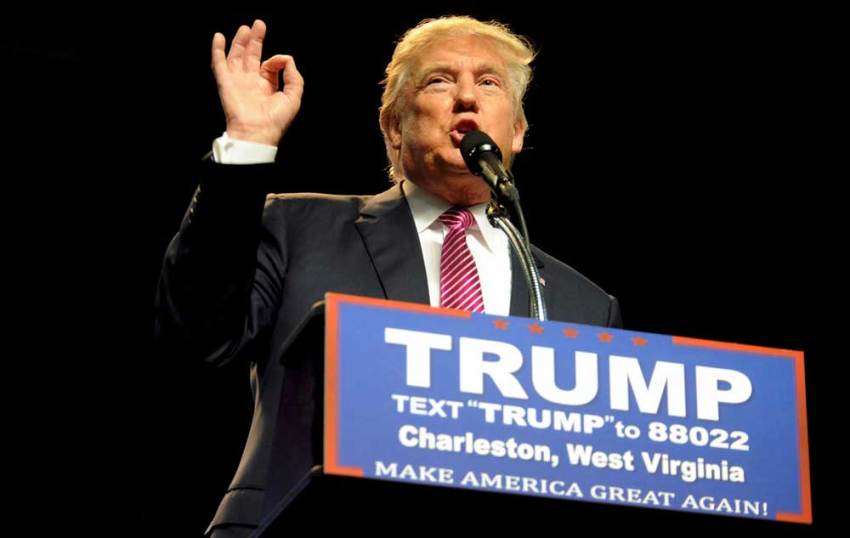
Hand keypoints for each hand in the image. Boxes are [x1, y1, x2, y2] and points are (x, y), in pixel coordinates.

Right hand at [211, 19, 303, 145]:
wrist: (257, 133)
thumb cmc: (275, 121)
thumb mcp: (293, 96)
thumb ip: (294, 76)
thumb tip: (286, 59)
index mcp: (267, 88)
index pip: (269, 66)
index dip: (276, 60)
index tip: (279, 61)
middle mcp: (251, 83)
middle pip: (251, 56)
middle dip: (254, 40)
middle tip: (258, 25)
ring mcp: (237, 82)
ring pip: (236, 57)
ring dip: (239, 42)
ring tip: (245, 29)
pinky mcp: (225, 83)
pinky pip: (219, 64)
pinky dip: (217, 50)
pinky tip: (218, 37)